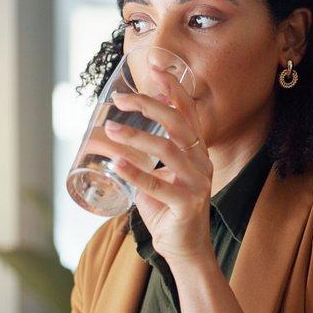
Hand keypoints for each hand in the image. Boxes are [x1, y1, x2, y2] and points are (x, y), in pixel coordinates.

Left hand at [102, 71, 214, 266]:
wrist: (184, 249)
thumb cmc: (167, 210)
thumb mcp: (159, 174)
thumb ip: (147, 152)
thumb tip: (116, 128)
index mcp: (197, 151)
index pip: (187, 111)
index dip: (173, 86)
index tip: (154, 64)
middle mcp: (201, 162)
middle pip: (179, 123)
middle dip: (150, 105)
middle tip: (121, 98)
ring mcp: (197, 183)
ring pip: (168, 150)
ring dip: (137, 137)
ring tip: (110, 129)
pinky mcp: (187, 205)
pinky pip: (159, 186)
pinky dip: (136, 173)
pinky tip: (117, 164)